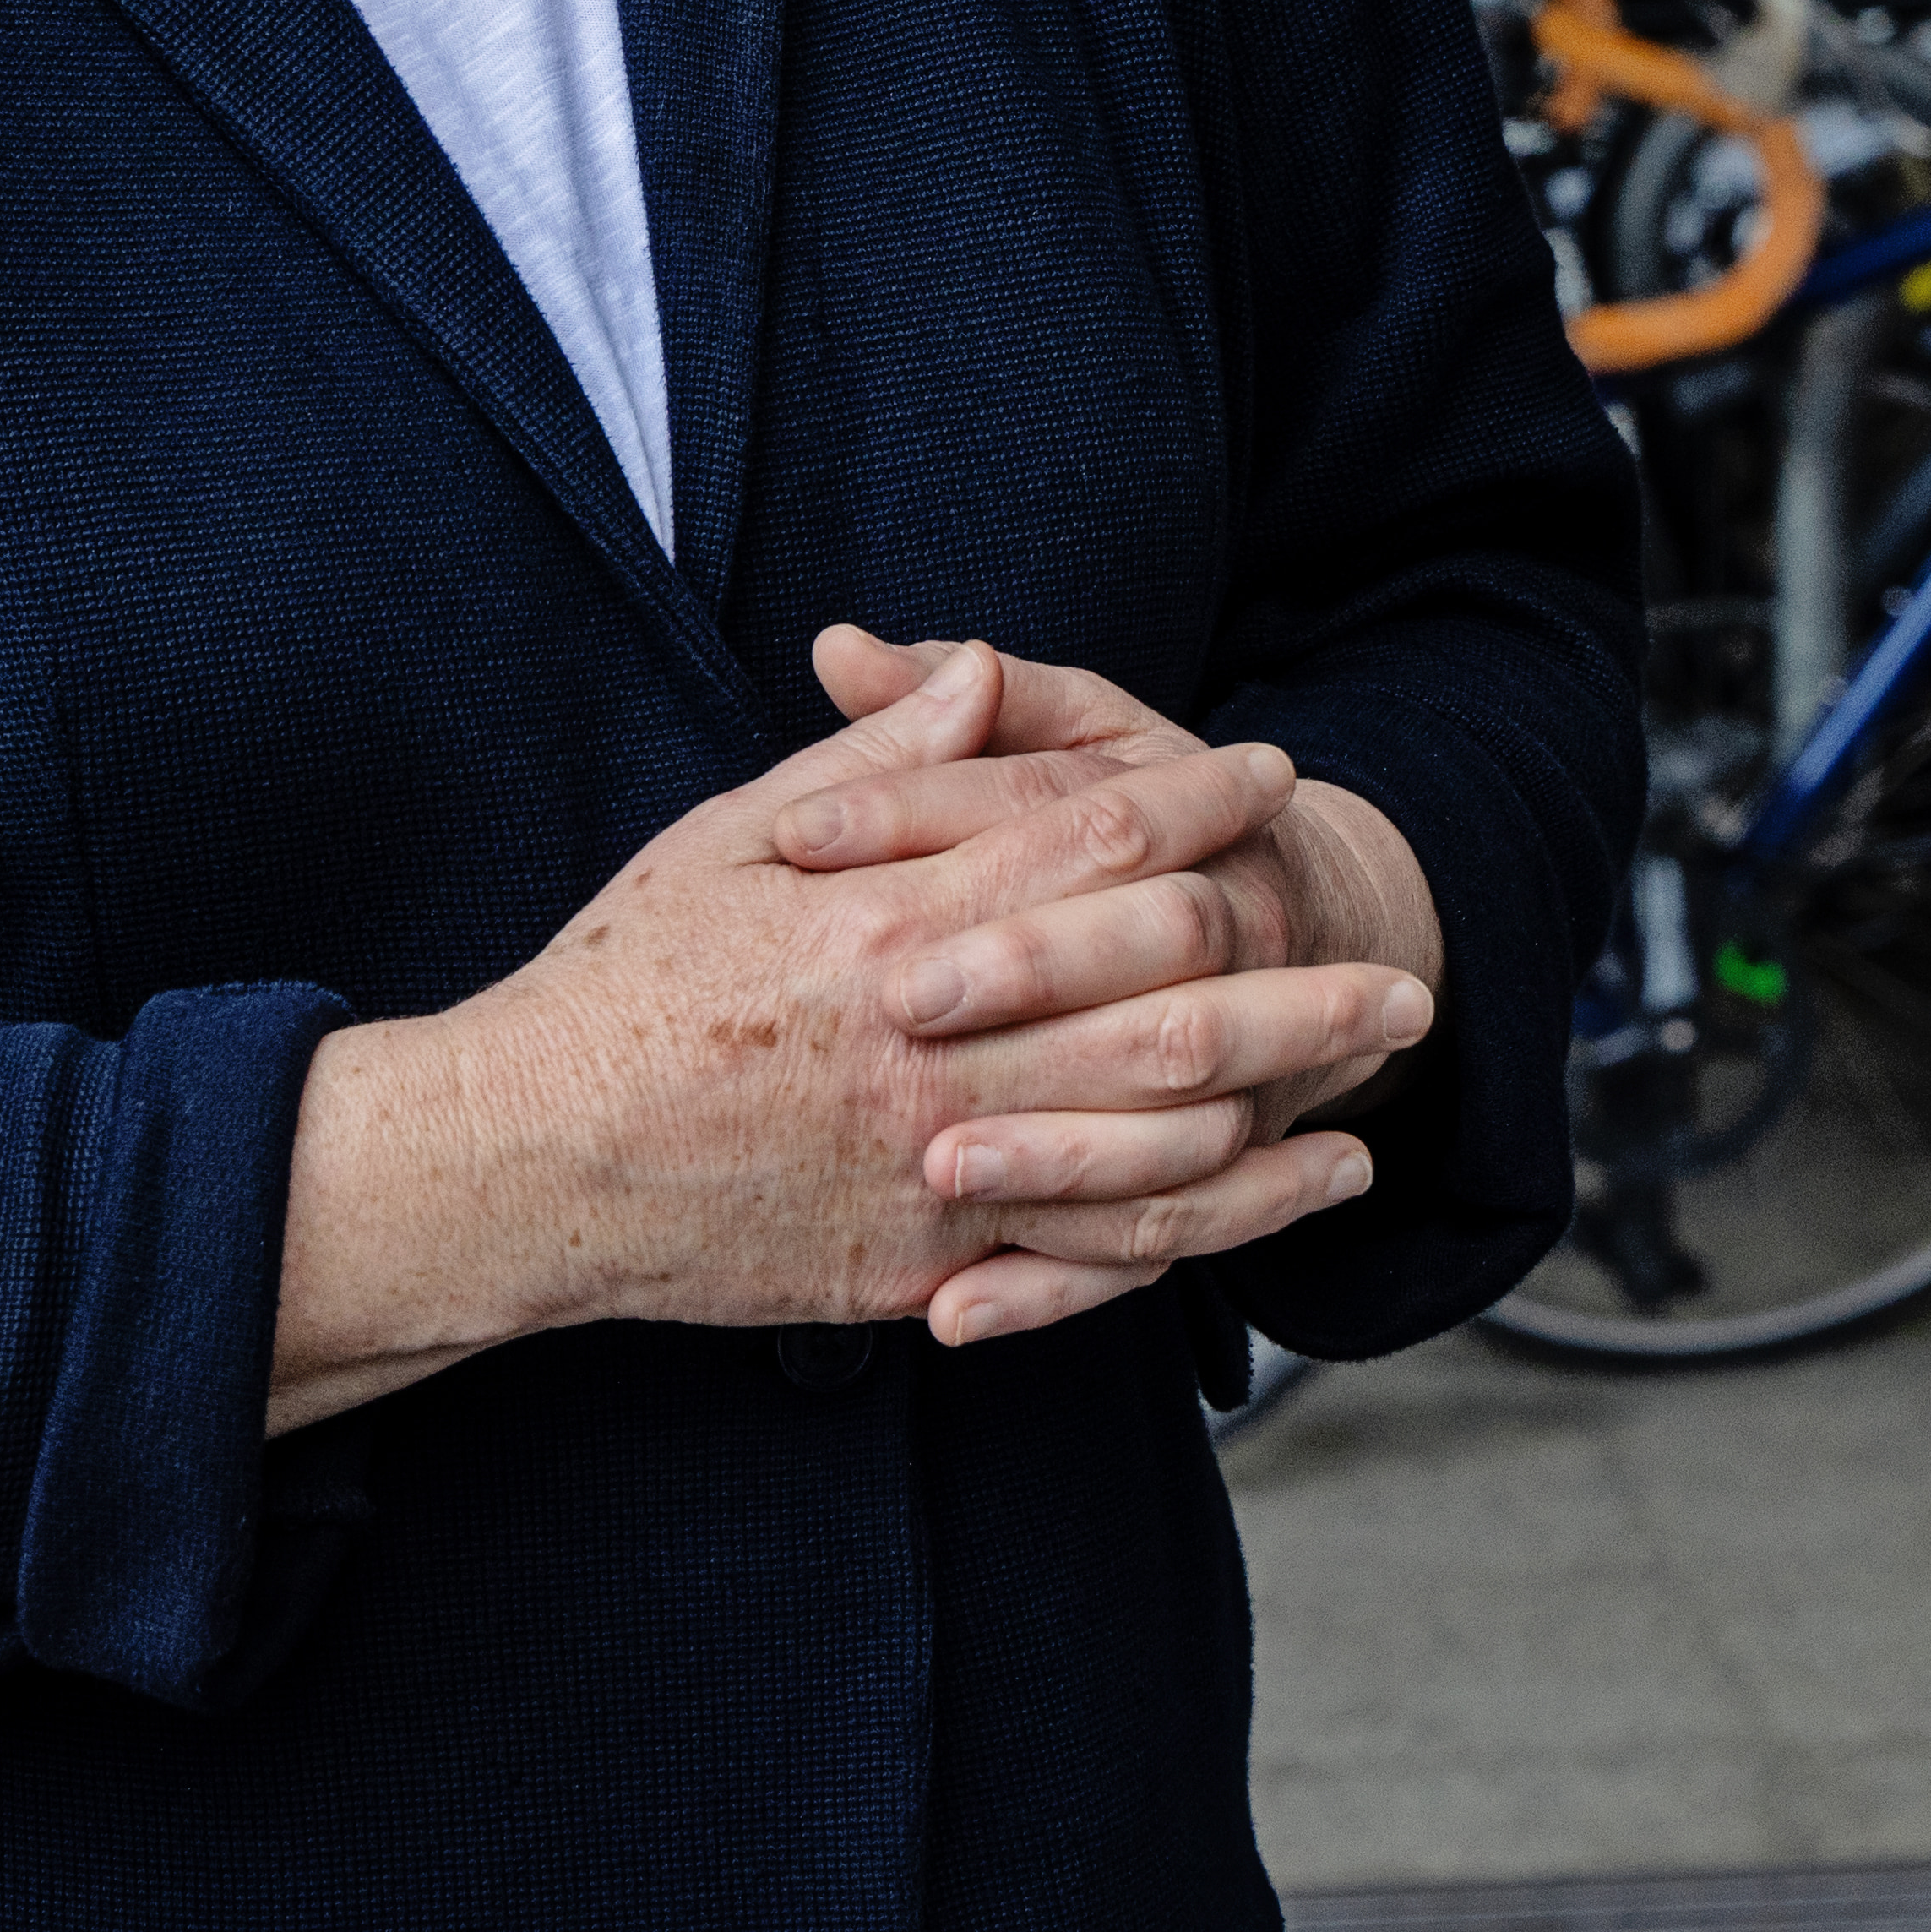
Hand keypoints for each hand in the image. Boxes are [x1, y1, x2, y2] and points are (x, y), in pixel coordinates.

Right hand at [268, 644, 1423, 1423]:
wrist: (529, 1158)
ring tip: (1383, 1062)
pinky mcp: (924, 1258)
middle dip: (1293, 963)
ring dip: (1290, 1086)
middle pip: (1158, 986)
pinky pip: (1102, 1242)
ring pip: (1157, 1124)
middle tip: (1402, 948)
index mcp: (888, 916)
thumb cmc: (621, 981)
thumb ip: (871, 766)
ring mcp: (934, 1158)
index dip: (1193, 797)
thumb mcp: (726, 834)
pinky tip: (1294, 1185)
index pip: (1083, 838)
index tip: (1271, 771)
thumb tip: (977, 673)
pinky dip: (1219, 1216)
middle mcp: (930, 1037)